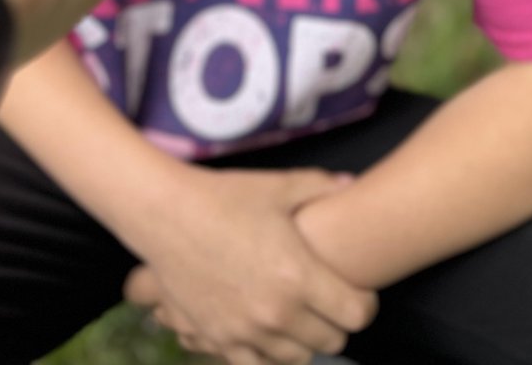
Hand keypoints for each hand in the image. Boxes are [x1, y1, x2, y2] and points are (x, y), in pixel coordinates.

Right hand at [123, 167, 376, 364]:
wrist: (166, 214)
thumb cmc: (224, 197)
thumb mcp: (277, 187)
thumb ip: (320, 187)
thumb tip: (351, 184)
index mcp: (299, 275)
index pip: (356, 314)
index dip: (365, 303)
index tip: (358, 291)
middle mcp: (278, 312)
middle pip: (333, 340)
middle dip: (336, 321)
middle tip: (328, 300)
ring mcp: (248, 331)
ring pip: (298, 358)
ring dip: (304, 339)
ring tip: (298, 314)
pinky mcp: (220, 340)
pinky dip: (269, 354)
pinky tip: (267, 331)